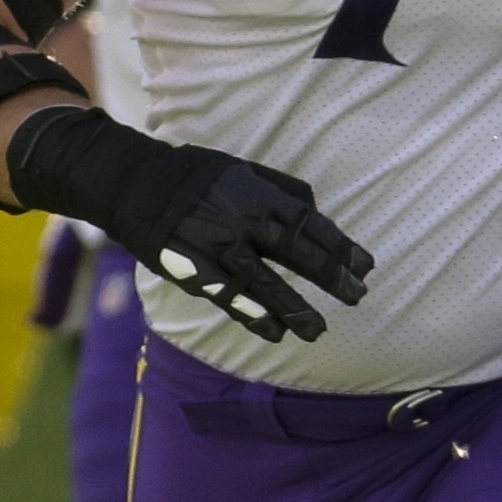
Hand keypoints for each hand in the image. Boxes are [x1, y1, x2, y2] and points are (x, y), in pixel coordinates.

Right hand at [9, 105, 375, 343]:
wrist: (136, 185)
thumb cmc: (193, 176)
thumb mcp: (240, 169)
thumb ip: (280, 187)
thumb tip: (315, 207)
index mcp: (260, 195)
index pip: (311, 224)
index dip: (341, 247)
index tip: (365, 267)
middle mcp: (245, 221)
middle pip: (298, 254)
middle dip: (331, 277)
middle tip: (357, 297)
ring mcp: (220, 248)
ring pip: (267, 283)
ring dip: (296, 308)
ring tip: (317, 329)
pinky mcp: (195, 270)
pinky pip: (230, 298)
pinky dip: (255, 317)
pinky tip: (275, 333)